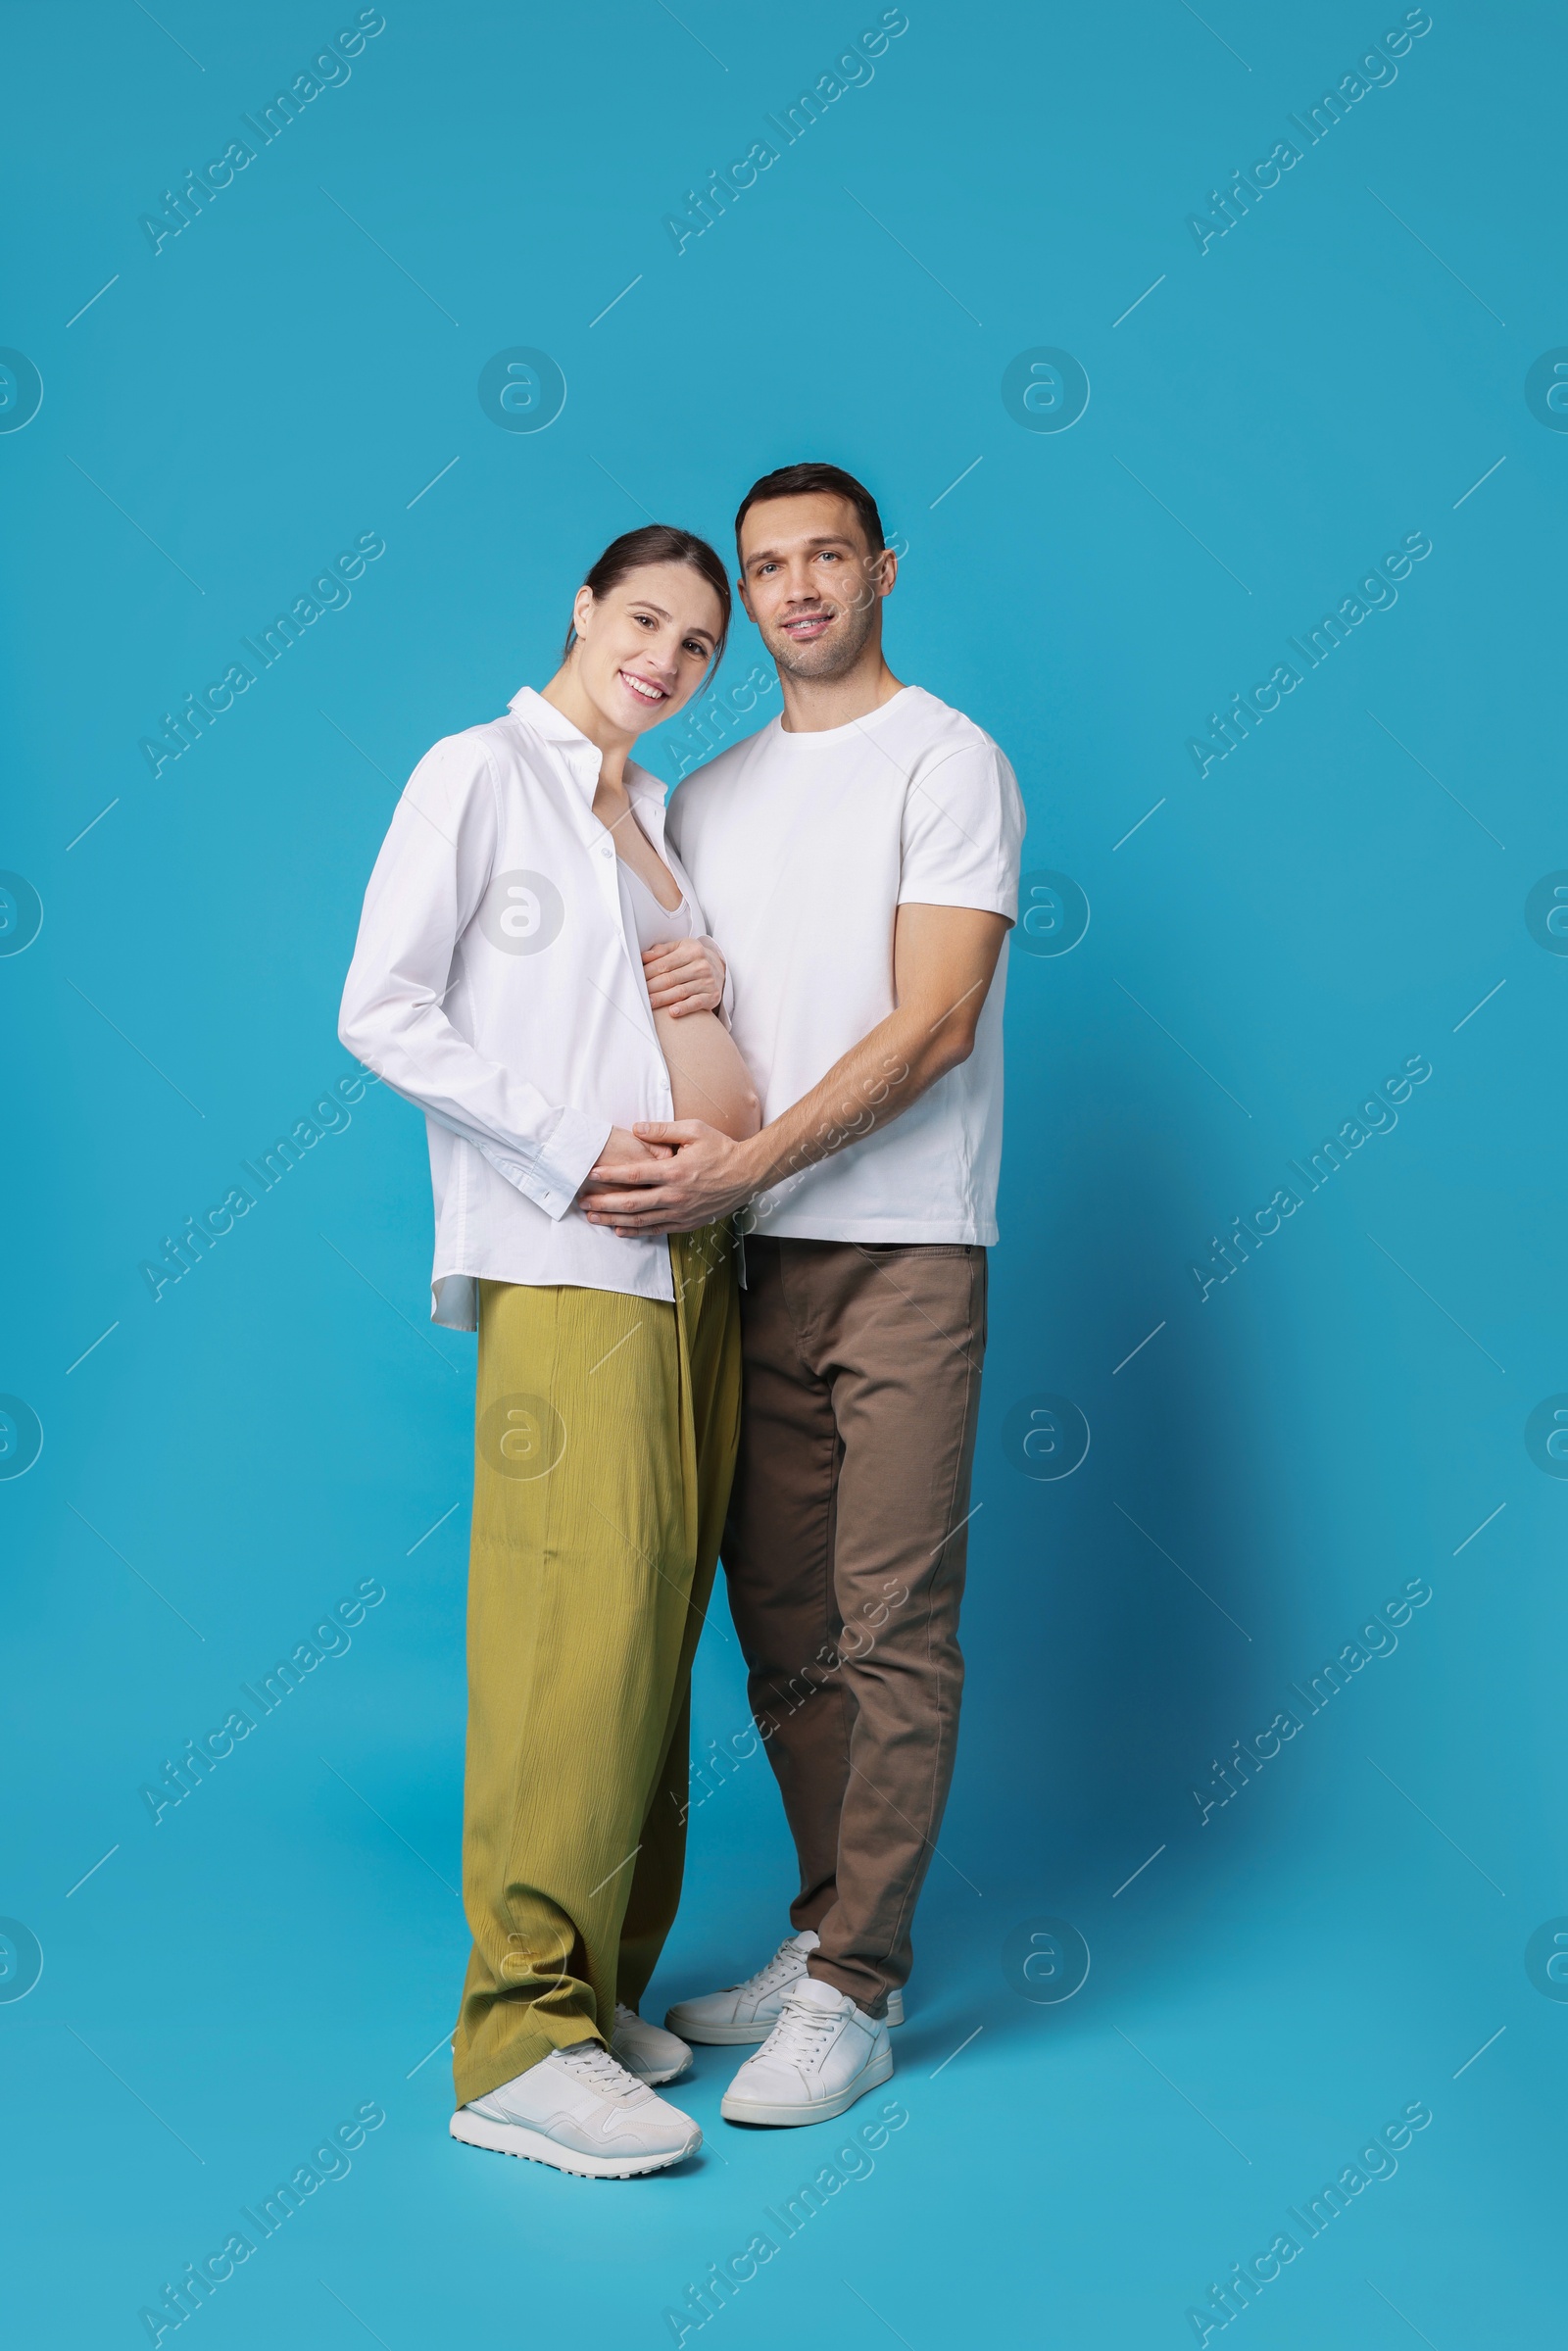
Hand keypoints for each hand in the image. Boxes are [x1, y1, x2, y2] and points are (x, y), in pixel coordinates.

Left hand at [582, 1120, 757, 1234]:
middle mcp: (676, 1195)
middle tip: (583, 1201)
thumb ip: (662, 1130)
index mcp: (675, 1171)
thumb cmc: (720, 1149)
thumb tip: (636, 1128)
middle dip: (603, 1202)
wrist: (747, 1174)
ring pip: (640, 1220)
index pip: (634, 1175)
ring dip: (613, 1219)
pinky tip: (620, 1229)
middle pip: (631, 1203)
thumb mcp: (694, 1130)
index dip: (610, 1175)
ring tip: (593, 1217)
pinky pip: (656, 1229)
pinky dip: (636, 1231)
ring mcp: (681, 1212)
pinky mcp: (687, 1222)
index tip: (591, 1173)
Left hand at [641, 936, 724, 1017]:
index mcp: (691, 951)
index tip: (637, 979)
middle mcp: (701, 965)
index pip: (664, 963)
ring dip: (662, 999)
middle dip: (652, 987)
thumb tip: (643, 957)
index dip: (648, 972)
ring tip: (649, 1003)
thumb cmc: (694, 958)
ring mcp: (708, 981)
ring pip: (680, 992)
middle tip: (640, 993)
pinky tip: (672, 1012)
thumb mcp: (681, 947)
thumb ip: (662, 950)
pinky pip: (696, 1003)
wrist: (720, 968)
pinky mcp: (712, 996)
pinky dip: (684, 1008)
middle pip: (670, 979)